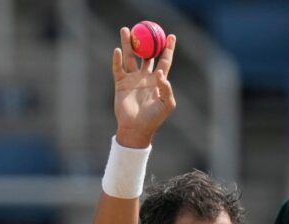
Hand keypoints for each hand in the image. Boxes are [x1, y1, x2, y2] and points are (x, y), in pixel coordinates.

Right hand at [111, 26, 176, 148]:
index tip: (171, 37)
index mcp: (158, 81)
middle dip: (145, 42)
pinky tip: (118, 51)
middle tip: (144, 28)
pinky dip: (117, 60)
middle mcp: (145, 77)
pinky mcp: (121, 84)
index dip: (168, 49)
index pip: (164, 61)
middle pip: (145, 55)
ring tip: (126, 30)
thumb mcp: (167, 105)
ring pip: (130, 58)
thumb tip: (161, 73)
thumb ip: (166, 89)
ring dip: (128, 44)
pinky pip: (118, 68)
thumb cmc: (154, 119)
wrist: (136, 129)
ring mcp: (132, 79)